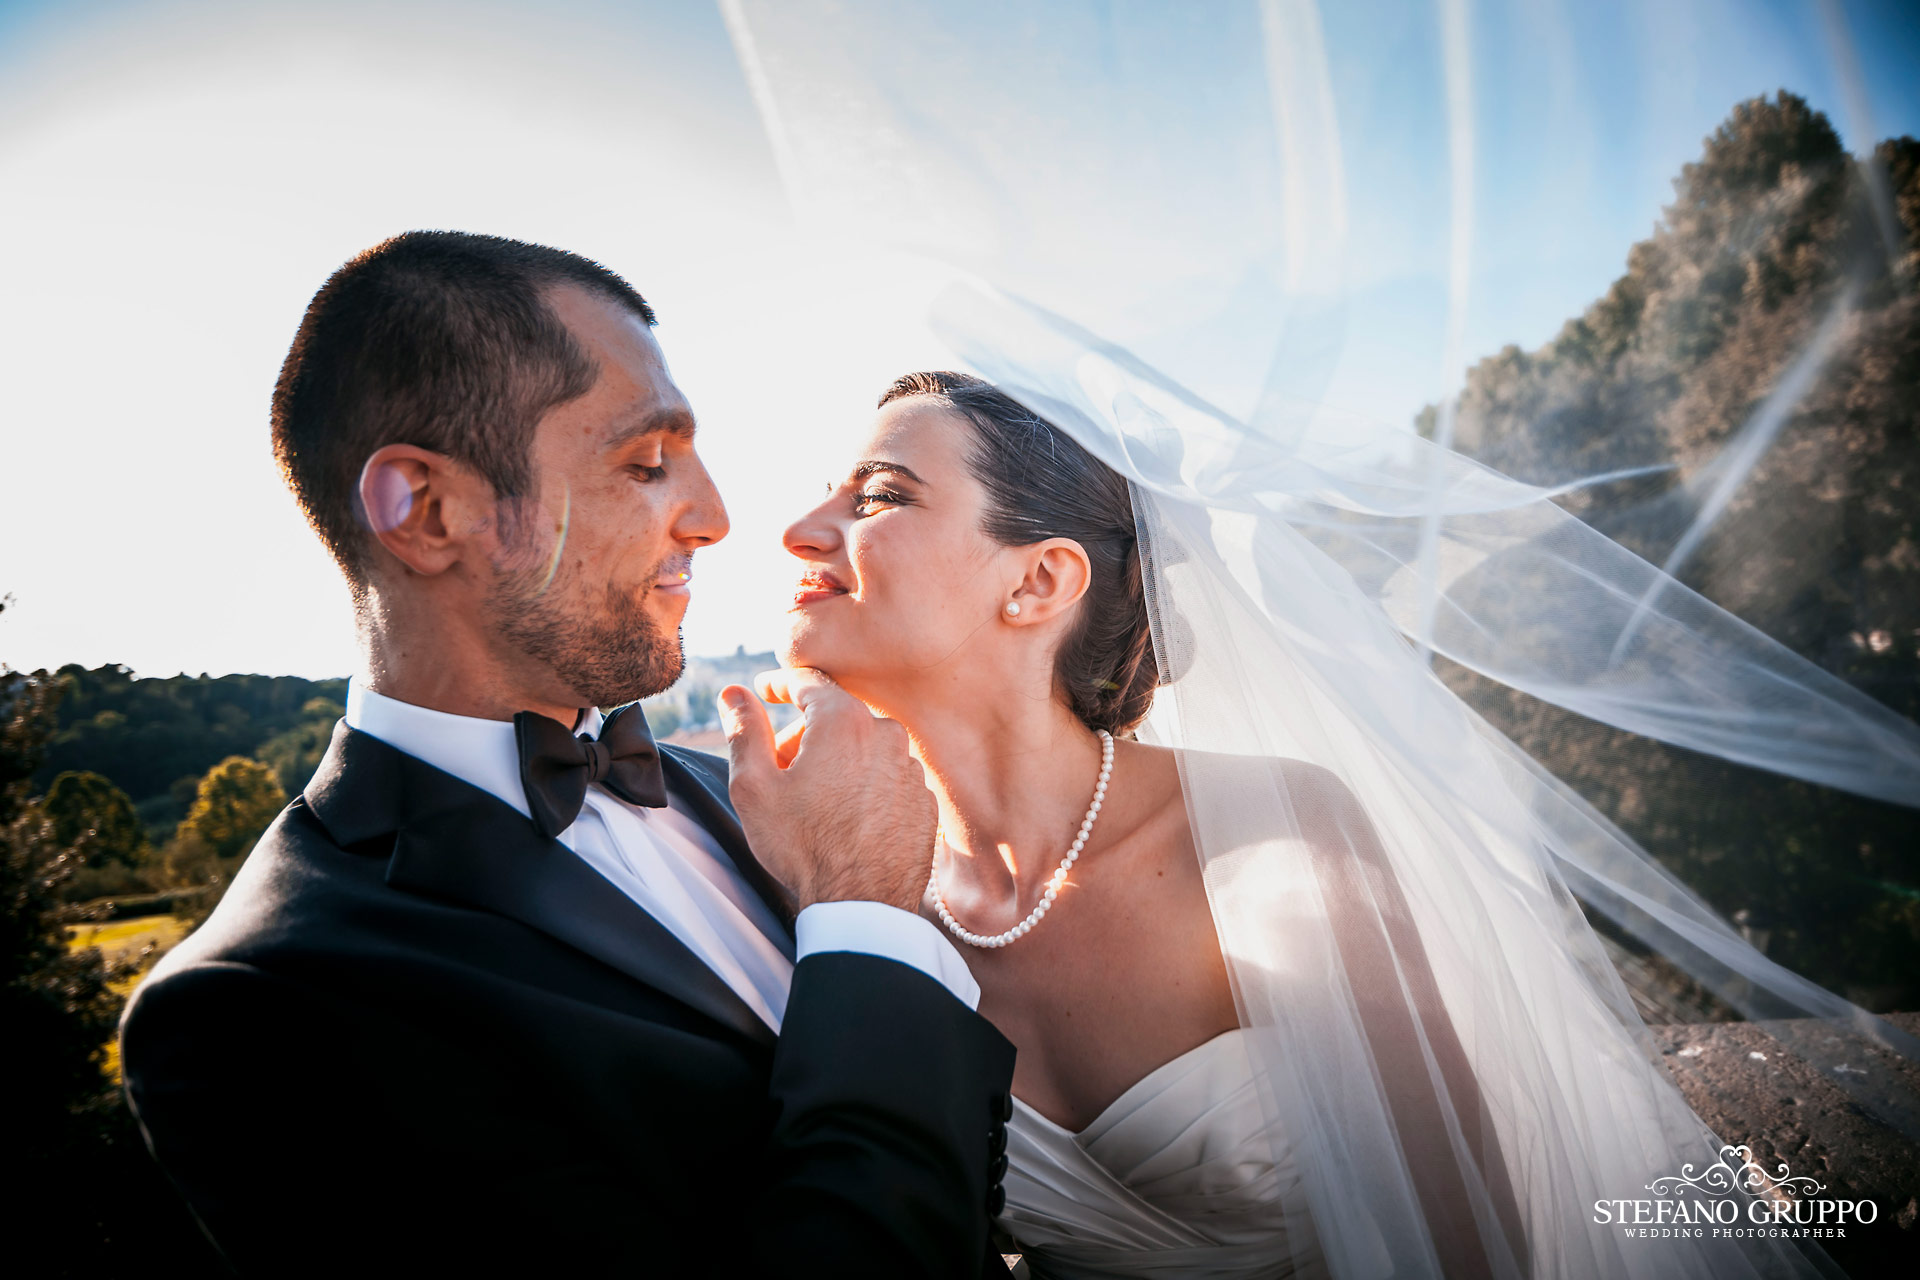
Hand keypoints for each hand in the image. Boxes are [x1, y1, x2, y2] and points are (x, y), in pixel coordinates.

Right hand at [719, 668, 935, 912]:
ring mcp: (910, 768)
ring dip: (837, 761)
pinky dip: (865, 786)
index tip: (763, 690)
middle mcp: (886, 734)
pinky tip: (845, 818)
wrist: (861, 905)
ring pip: (864, 748)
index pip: (808, 682)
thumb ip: (744, 731)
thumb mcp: (754, 787)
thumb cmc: (802, 846)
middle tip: (780, 769)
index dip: (779, 683)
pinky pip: (887, 778)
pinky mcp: (923, 800)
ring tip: (814, 802)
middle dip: (805, 735)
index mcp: (844, 721)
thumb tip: (734, 695)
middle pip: (837, 717)